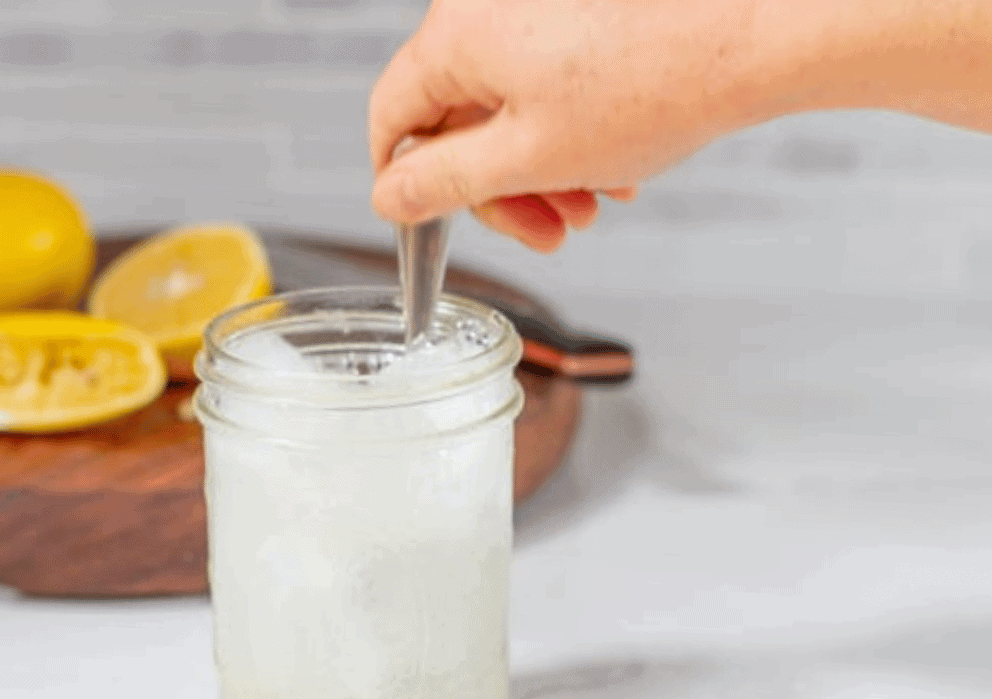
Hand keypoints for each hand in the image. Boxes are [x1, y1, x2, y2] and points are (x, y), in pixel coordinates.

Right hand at [368, 0, 763, 250]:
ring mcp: (535, 6)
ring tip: (589, 205)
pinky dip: (568, 134)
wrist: (756, 35)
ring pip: (508, 109)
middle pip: (457, 119)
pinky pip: (547, 84)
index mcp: (457, 36)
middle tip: (545, 231)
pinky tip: (611, 168)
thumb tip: (388, 197)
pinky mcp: (576, 10)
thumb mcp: (528, 160)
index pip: (392, 115)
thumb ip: (444, 183)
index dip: (405, 181)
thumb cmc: (654, 88)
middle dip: (499, 188)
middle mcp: (487, 7)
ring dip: (540, 171)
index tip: (429, 221)